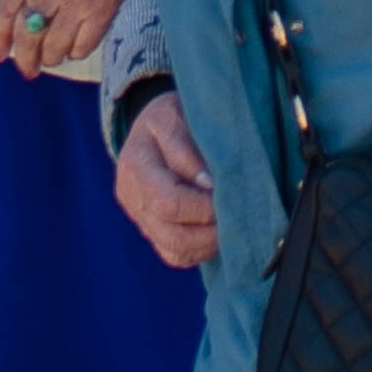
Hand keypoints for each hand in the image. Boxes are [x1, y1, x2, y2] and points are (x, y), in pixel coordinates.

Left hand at [0, 0, 140, 74]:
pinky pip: (84, 46)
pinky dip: (76, 51)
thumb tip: (20, 13)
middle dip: (24, 57)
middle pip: (28, 35)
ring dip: (50, 57)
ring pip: (54, 47)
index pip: (6, 9)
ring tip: (52, 55)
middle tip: (27, 66)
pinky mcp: (106, 7)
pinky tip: (75, 45)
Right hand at [116, 91, 217, 266]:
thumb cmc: (168, 118)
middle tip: (238, 215)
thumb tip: (208, 184)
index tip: (227, 194)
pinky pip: (176, 256)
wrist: (152, 129)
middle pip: (173, 235)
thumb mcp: (174, 115)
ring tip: (232, 224)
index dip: (202, 206)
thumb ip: (186, 148)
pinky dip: (200, 250)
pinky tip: (217, 231)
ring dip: (209, 243)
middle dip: (211, 230)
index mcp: (135, 166)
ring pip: (176, 251)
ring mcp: (141, 220)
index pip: (167, 201)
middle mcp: (133, 199)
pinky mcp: (153, 232)